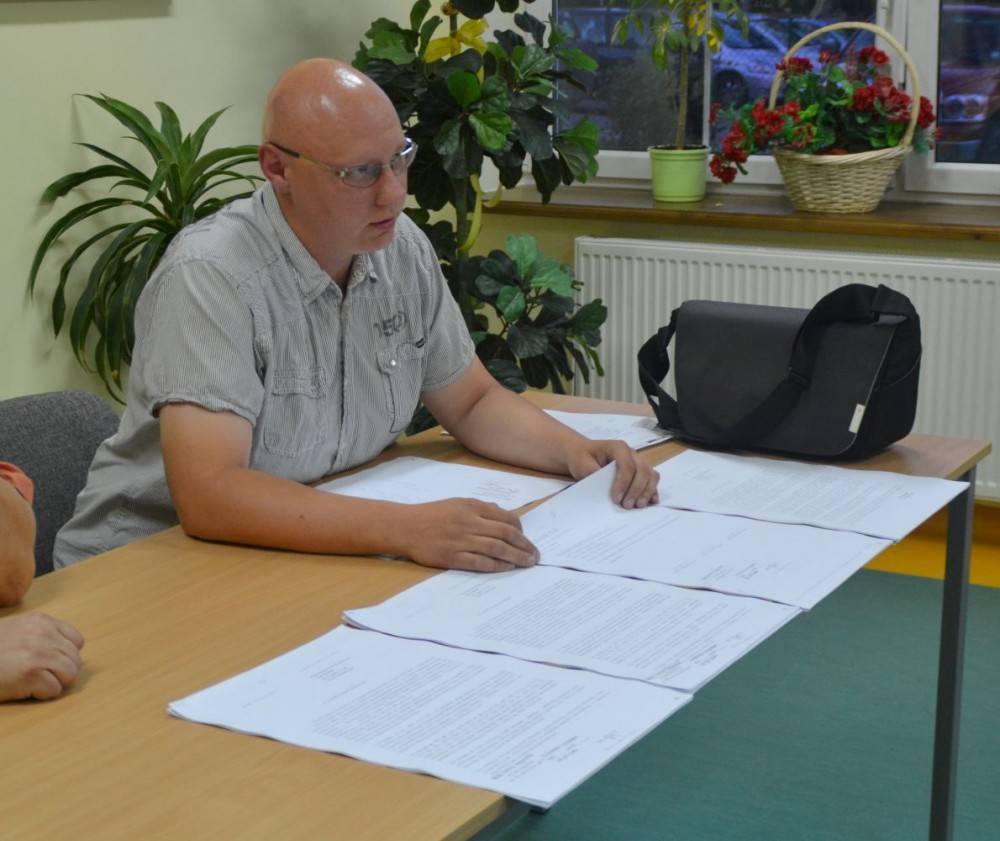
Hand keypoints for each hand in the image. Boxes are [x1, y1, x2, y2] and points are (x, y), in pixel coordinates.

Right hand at [0, 613, 84, 700]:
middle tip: (40, 676)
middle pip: (75, 660)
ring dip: (55, 683)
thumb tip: (64, 651)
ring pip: (70, 674)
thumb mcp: (16, 629)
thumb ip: (40, 634)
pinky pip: (54, 690)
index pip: (76, 641)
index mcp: (42, 622)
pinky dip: (42, 694)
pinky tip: (25, 689)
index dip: (65, 655)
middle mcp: (44, 635)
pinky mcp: (31, 674)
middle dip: (61, 672)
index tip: (51, 662)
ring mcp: (39, 654)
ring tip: (34, 682)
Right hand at [397, 498, 538, 572]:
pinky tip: (506, 568)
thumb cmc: (432, 514)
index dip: (521, 529)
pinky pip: (479, 562)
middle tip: (535, 555)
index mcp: (472, 506)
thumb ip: (481, 508)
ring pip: (496, 548)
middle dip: (524, 545)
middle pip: (505, 534)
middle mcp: (469, 522)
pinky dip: (496, 565)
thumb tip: (502, 514)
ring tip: (527, 564)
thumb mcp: (458, 503)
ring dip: (515, 557)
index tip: (526, 538)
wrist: (405, 526)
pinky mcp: (452, 557)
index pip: (506, 518)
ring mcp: (460, 540)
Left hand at [568, 440, 659, 508]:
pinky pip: (652, 480)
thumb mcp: (582, 463)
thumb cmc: (582, 457)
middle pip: (642, 470)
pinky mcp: (639, 472)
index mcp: (618, 448)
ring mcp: (637, 462)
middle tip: (626, 505)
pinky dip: (652, 491)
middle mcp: (632, 454)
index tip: (616, 498)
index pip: (627, 465)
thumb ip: (593, 473)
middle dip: (637, 490)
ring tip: (638, 506)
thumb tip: (605, 489)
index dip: (624, 483)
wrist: (582, 454)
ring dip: (647, 491)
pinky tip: (651, 502)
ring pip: (650, 475)